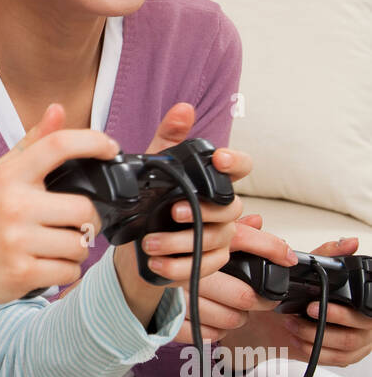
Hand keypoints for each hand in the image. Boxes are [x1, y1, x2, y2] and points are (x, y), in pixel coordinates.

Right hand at [0, 102, 118, 312]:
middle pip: (84, 209)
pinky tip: (48, 264)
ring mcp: (16, 242)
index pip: (58, 145)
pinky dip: (66, 271)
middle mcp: (13, 206)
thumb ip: (32, 144)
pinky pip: (69, 272)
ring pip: (80, 245)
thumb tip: (58, 109)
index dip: (92, 141)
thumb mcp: (0, 174)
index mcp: (10, 176)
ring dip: (78, 249)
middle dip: (89, 221)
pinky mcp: (21, 274)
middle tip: (77, 224)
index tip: (111, 148)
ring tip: (58, 246)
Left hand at [113, 103, 245, 303]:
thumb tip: (183, 110)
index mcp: (212, 183)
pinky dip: (176, 266)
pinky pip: (203, 266)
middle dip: (202, 211)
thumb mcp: (153, 168)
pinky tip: (156, 262)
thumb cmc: (150, 202)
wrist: (136, 245)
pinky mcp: (210, 262)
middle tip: (172, 211)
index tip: (219, 159)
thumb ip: (168, 139)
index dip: (235, 162)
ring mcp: (219, 237)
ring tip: (150, 242)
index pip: (241, 167)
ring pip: (215, 240)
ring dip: (179, 243)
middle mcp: (222, 209)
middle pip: (231, 208)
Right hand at [171, 212, 298, 344]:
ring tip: (233, 313)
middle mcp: (192, 267)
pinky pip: (205, 334)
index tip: (287, 260)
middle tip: (256, 299)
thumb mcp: (194, 228)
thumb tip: (258, 222)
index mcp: (201, 242)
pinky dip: (213, 333)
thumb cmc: (165, 246)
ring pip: (227, 319)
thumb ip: (228, 228)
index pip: (245, 244)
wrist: (127, 268)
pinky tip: (213, 325)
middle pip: (243, 295)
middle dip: (256, 301)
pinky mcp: (170, 317)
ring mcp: (181, 294)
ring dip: (234, 319)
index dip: (273, 251)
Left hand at [275, 234, 371, 367]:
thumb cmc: (309, 293)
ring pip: (343, 348)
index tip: (314, 307)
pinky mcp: (346, 356)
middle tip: (304, 313)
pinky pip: (334, 360)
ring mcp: (359, 343)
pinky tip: (298, 339)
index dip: (342, 313)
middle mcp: (366, 325)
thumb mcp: (318, 269)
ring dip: (313, 337)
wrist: (289, 315)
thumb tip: (350, 242)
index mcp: (366, 304)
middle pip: (353, 334)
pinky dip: (313, 350)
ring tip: (293, 324)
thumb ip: (331, 255)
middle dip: (324, 324)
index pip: (364, 312)